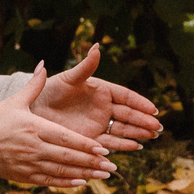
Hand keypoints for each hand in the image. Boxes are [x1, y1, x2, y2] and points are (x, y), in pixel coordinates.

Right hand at [0, 66, 116, 186]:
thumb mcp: (14, 101)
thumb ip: (33, 85)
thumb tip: (44, 65)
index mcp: (34, 128)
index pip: (65, 138)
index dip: (85, 145)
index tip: (104, 149)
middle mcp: (33, 148)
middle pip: (67, 158)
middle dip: (91, 162)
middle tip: (112, 166)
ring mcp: (29, 165)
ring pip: (61, 172)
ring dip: (84, 174)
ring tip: (103, 175)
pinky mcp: (24, 176)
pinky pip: (49, 181)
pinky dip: (66, 183)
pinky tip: (81, 182)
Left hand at [34, 42, 165, 150]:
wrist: (35, 111)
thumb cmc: (50, 90)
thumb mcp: (69, 78)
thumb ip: (86, 66)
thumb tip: (97, 46)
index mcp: (102, 90)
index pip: (126, 97)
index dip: (140, 103)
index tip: (153, 110)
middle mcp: (104, 108)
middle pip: (129, 115)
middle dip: (144, 121)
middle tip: (158, 127)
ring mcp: (99, 124)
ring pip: (123, 129)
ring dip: (138, 133)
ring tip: (152, 136)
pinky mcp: (91, 139)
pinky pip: (110, 142)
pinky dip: (123, 145)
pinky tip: (135, 146)